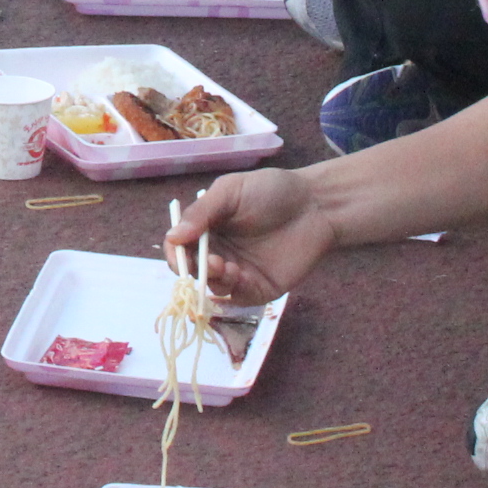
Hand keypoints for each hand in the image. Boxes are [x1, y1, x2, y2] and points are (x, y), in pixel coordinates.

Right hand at [169, 169, 337, 308]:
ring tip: (227, 267)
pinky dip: (234, 291)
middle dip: (194, 269)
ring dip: (214, 280)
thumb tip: (172, 237)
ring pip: (214, 286)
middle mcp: (219, 251)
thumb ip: (201, 213)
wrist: (315, 204)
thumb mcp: (230, 191)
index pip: (180, 247)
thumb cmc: (270, 190)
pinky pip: (239, 297)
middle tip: (210, 261)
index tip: (179, 253)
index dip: (175, 253)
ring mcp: (240, 271)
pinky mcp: (261, 287)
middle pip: (193, 271)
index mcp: (207, 228)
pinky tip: (240, 276)